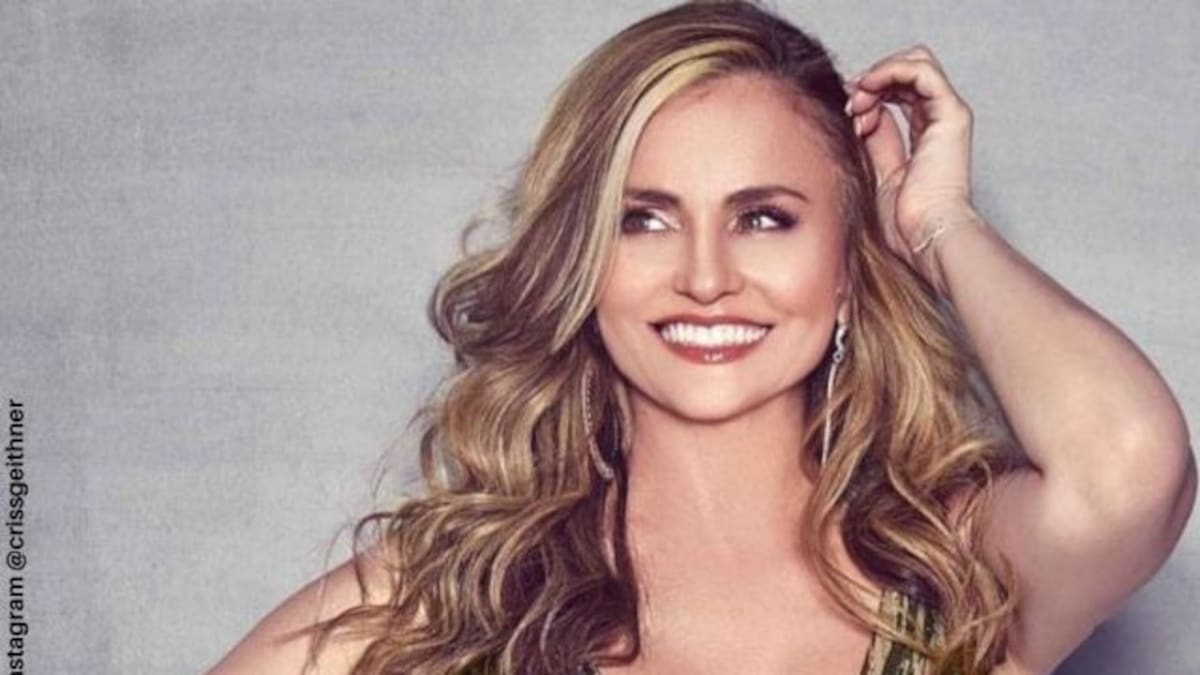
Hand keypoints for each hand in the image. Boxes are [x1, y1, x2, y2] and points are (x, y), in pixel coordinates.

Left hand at [845, 45, 981, 290]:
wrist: (924, 236)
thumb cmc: (903, 223)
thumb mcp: (875, 174)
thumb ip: (870, 143)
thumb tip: (855, 117)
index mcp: (922, 139)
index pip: (895, 96)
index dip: (866, 96)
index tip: (844, 114)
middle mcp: (938, 123)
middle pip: (905, 75)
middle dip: (871, 82)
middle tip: (849, 104)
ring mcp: (947, 117)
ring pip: (915, 64)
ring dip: (878, 75)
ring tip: (857, 99)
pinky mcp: (952, 115)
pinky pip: (922, 71)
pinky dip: (891, 72)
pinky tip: (869, 90)